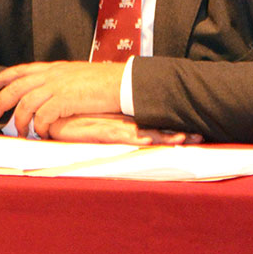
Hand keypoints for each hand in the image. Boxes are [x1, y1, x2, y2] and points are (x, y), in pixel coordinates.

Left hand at [0, 61, 123, 137]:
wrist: (122, 83)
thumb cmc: (104, 82)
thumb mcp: (76, 76)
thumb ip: (59, 82)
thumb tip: (48, 94)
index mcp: (54, 68)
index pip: (20, 70)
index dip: (1, 78)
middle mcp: (52, 74)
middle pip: (16, 87)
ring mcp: (57, 86)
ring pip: (25, 103)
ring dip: (19, 121)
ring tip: (20, 132)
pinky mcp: (65, 99)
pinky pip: (42, 116)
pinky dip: (39, 127)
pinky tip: (42, 134)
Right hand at [49, 113, 202, 144]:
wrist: (54, 113)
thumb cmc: (75, 121)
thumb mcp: (97, 125)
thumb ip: (114, 127)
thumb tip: (134, 133)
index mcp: (124, 122)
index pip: (153, 127)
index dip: (172, 130)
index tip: (193, 134)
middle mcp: (122, 123)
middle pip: (154, 129)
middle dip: (176, 134)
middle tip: (198, 136)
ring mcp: (112, 127)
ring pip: (142, 133)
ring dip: (162, 137)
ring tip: (181, 139)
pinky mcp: (99, 132)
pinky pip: (120, 136)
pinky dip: (135, 138)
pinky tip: (148, 140)